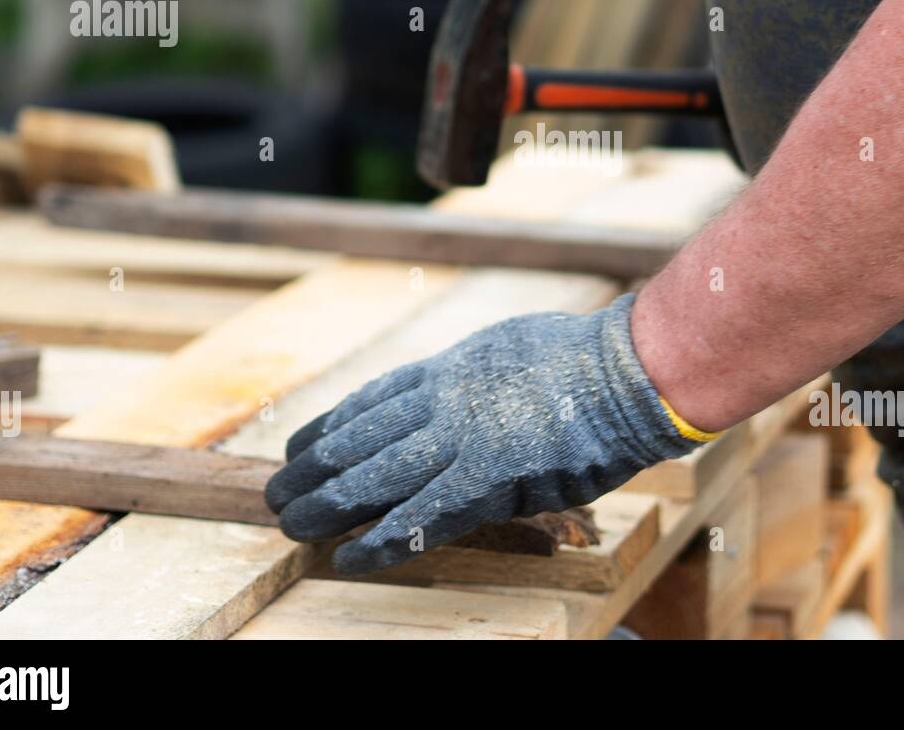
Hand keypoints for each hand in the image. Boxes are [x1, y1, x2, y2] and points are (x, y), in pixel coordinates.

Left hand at [264, 293, 707, 573]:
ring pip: (375, 474)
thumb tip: (452, 390)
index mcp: (451, 369)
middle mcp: (444, 401)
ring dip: (328, 502)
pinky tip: (348, 555)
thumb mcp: (512, 347)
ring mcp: (464, 439)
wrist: (626, 370)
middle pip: (360, 437)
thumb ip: (475, 373)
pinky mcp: (488, 480)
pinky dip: (380, 539)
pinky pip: (420, 517)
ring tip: (291, 522)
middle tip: (278, 490)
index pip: (372, 399)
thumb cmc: (584, 357)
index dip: (330, 423)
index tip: (300, 441)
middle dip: (312, 467)